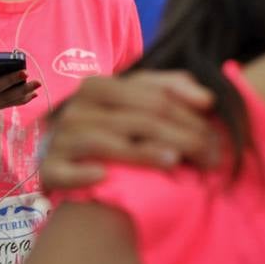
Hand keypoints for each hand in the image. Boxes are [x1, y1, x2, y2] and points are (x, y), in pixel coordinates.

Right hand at [39, 71, 217, 189]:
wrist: (63, 158)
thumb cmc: (109, 130)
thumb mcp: (135, 102)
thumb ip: (169, 90)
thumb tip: (206, 100)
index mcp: (97, 86)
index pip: (154, 97)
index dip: (190, 115)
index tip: (216, 135)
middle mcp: (76, 109)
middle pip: (140, 120)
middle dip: (182, 138)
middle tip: (211, 158)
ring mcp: (60, 139)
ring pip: (109, 143)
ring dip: (145, 154)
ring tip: (176, 164)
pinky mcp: (49, 169)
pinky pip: (66, 172)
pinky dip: (85, 174)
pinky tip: (106, 177)